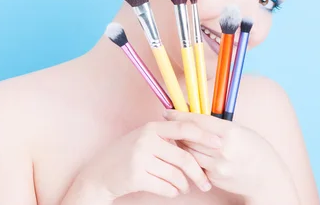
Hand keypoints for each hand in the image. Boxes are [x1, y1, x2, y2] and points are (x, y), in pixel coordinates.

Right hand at [64, 120, 214, 202]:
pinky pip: (165, 187)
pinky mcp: (136, 176)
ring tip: (184, 188)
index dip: (204, 136)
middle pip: (184, 157)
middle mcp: (146, 140)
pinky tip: (171, 191)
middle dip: (198, 173)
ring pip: (176, 175)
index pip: (184, 128)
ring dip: (184, 185)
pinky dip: (172, 192)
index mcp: (151, 128)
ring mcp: (140, 158)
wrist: (100, 173)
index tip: (219, 144)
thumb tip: (198, 142)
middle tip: (206, 183)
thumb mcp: (144, 139)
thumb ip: (166, 138)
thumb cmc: (126, 155)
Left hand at [163, 110, 298, 203]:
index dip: (180, 115)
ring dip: (181, 143)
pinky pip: (195, 164)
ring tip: (178, 137)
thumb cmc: (256, 149)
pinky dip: (190, 157)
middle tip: (169, 124)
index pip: (197, 121)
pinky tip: (189, 152)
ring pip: (188, 151)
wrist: (268, 179)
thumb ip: (218, 125)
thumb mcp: (241, 130)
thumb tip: (194, 114)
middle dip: (177, 130)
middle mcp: (222, 149)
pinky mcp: (213, 178)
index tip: (168, 112)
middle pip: (189, 136)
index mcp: (230, 132)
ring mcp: (217, 166)